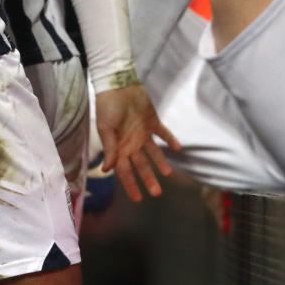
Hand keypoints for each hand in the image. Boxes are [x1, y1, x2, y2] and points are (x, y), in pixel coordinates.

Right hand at [95, 83, 181, 201]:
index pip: (125, 172)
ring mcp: (143, 133)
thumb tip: (106, 170)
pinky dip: (171, 140)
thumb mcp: (105, 129)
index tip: (138, 199)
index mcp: (119, 148)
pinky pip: (163, 133)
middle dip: (148, 179)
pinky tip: (179, 149)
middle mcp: (132, 144)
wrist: (118, 85)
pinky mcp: (153, 122)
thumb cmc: (108, 108)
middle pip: (141, 166)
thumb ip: (109, 149)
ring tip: (169, 174)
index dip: (131, 185)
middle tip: (157, 193)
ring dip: (161, 163)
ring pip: (154, 153)